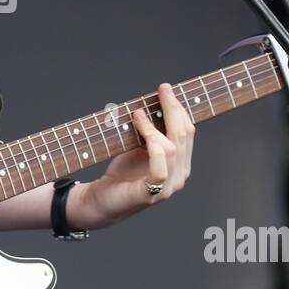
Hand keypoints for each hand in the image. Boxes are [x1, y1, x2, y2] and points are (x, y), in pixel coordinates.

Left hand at [75, 83, 194, 228]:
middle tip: (162, 90)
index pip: (187, 130)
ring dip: (155, 127)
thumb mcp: (137, 146)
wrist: (101, 200)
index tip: (166, 89)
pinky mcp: (151, 195)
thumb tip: (150, 104)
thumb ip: (148, 131)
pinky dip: (154, 149)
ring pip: (173, 149)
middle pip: (183, 135)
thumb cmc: (121, 173)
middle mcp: (179, 175)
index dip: (178, 108)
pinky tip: (145, 135)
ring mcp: (167, 187)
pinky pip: (161, 170)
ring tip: (138, 114)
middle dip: (173, 109)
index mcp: (180, 162)